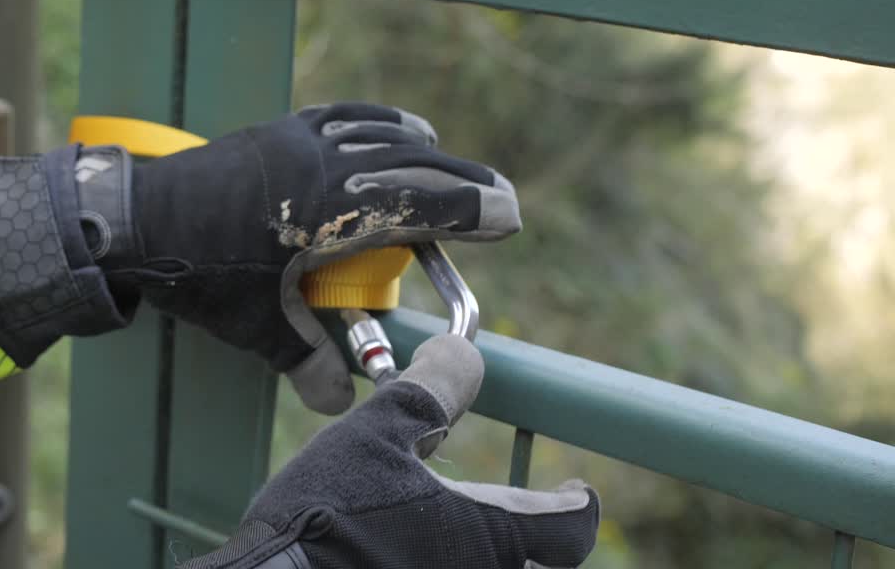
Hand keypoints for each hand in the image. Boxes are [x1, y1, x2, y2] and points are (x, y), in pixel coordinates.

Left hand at [112, 102, 520, 412]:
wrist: (131, 219)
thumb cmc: (195, 273)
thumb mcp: (255, 328)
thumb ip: (305, 364)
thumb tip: (341, 403)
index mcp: (331, 210)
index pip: (422, 204)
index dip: (472, 210)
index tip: (509, 218)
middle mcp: (327, 163)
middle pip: (415, 164)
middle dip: (463, 180)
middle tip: (497, 196)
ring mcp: (302, 139)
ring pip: (382, 133)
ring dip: (422, 148)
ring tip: (444, 160)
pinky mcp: (280, 129)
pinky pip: (345, 115)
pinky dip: (377, 121)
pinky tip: (386, 128)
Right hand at [183, 335, 599, 568]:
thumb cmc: (325, 513)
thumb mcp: (376, 434)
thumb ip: (428, 393)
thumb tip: (460, 352)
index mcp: (490, 535)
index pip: (569, 528)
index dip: (575, 505)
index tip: (573, 490)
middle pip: (539, 567)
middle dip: (533, 542)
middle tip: (514, 512)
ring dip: (485, 553)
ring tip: (459, 528)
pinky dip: (446, 563)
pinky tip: (410, 550)